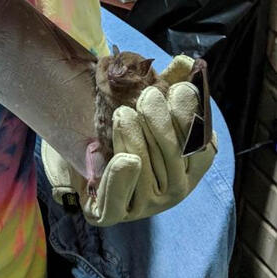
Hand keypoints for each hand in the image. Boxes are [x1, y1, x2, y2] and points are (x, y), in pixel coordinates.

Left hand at [41, 56, 217, 225]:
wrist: (77, 154)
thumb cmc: (118, 128)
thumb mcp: (143, 104)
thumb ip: (167, 83)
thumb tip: (187, 63)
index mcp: (187, 166)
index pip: (201, 146)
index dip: (192, 119)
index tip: (178, 89)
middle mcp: (173, 191)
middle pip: (174, 158)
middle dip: (161, 123)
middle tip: (146, 96)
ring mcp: (144, 205)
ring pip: (147, 173)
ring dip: (135, 140)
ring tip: (122, 114)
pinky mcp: (111, 215)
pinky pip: (119, 200)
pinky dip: (122, 180)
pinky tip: (126, 160)